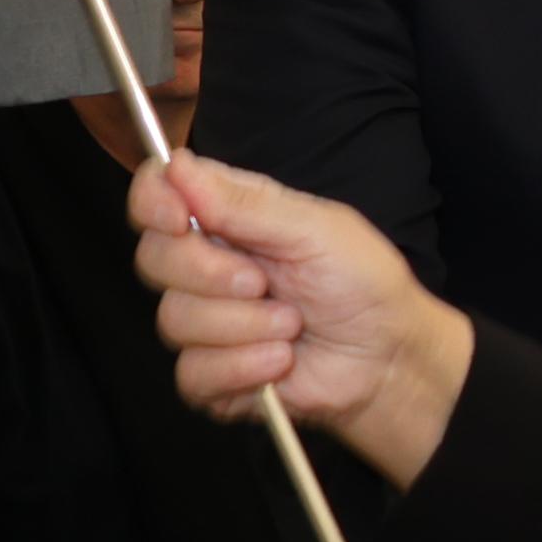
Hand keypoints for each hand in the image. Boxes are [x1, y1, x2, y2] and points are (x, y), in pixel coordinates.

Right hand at [130, 151, 475, 482]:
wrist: (388, 357)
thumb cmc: (363, 283)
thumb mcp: (315, 229)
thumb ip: (244, 202)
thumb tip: (178, 166)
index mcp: (227, 217)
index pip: (156, 196)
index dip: (153, 203)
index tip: (178, 218)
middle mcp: (206, 265)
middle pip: (153, 259)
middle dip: (210, 273)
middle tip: (263, 282)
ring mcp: (206, 322)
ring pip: (175, 320)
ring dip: (242, 325)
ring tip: (292, 324)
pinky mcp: (212, 375)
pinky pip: (193, 372)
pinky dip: (243, 367)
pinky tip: (280, 361)